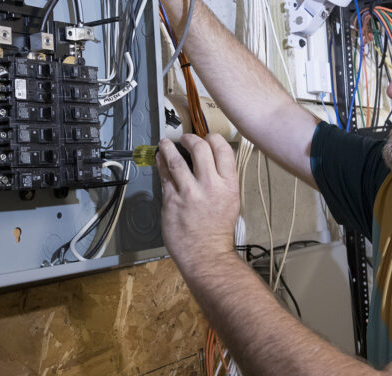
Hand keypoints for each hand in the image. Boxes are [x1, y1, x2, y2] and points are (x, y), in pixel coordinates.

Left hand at [156, 134, 239, 268]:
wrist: (207, 255)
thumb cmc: (219, 230)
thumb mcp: (231, 201)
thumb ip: (222, 180)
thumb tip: (210, 162)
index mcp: (229, 185)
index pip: (223, 150)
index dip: (213, 138)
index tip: (206, 137)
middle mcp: (210, 185)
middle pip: (200, 149)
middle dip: (190, 139)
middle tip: (184, 138)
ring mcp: (189, 193)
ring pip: (176, 160)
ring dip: (168, 148)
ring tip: (164, 143)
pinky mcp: (172, 201)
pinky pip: (165, 177)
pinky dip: (161, 165)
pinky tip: (159, 160)